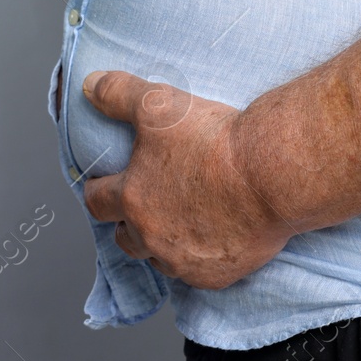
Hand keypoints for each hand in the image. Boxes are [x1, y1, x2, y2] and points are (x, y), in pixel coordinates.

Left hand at [81, 70, 294, 288]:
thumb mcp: (158, 103)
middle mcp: (152, 237)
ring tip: (176, 223)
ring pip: (160, 259)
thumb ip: (117, 92)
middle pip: (124, 238)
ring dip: (161, 244)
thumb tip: (88, 84)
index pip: (96, 201)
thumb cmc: (215, 140)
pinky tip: (211, 240)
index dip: (98, 190)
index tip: (103, 185)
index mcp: (132, 199)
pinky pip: (198, 274)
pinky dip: (199, 259)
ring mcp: (185, 261)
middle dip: (127, 222)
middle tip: (142, 206)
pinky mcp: (218, 275)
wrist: (272, 175)